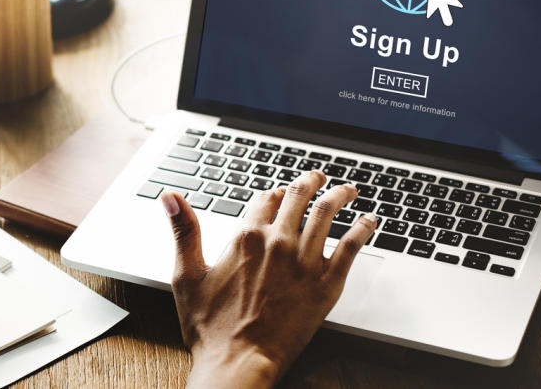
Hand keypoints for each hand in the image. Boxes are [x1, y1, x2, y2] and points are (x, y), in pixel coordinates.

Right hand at [162, 171, 376, 388]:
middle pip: (299, 197)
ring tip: (347, 189)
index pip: (266, 198)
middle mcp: (277, 242)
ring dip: (340, 195)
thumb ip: (183, 230)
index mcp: (245, 237)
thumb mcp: (186, 275)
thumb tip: (170, 196)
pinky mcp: (326, 284)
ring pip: (327, 213)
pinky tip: (369, 221)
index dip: (274, 192)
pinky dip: (363, 228)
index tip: (280, 192)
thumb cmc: (210, 328)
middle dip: (310, 182)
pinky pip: (351, 246)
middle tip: (318, 177)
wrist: (239, 362)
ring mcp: (304, 262)